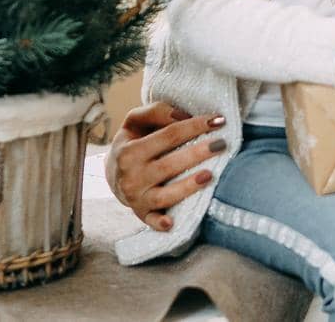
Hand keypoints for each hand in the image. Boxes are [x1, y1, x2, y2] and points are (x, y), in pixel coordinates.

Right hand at [104, 101, 226, 232]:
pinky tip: (171, 223)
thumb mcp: (136, 121)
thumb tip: (184, 116)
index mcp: (129, 151)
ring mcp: (136, 198)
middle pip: (168, 165)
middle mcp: (131, 176)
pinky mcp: (142, 214)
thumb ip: (157, 112)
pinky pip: (152, 221)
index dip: (194, 126)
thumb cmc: (133, 141)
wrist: (113, 172)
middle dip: (196, 154)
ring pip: (163, 195)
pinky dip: (159, 223)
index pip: (168, 136)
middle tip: (221, 144)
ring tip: (209, 175)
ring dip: (187, 187)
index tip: (219, 120)